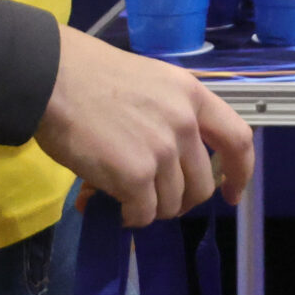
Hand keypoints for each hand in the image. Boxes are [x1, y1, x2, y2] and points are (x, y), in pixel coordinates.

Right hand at [36, 23, 256, 227]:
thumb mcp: (151, 84)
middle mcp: (186, 123)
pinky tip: (111, 205)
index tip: (232, 194)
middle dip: (180, 200)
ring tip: (123, 197)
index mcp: (193, 95)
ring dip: (150, 208)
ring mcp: (163, 150)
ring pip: (173, 203)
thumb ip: (171, 118)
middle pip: (202, 183)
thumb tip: (170, 165)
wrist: (55, 78)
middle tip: (153, 199)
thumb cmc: (93, 77)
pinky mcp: (136, 175)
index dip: (240, 173)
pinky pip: (144, 213)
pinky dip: (130, 217)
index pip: (238, 139)